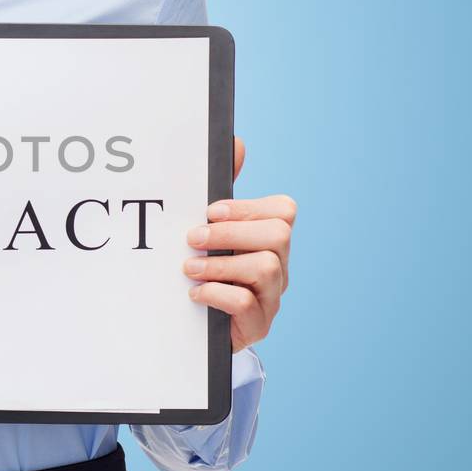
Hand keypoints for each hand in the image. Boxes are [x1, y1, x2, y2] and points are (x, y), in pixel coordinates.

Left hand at [182, 134, 295, 354]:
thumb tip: (236, 143)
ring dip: (220, 265)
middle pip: (278, 235)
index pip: (283, 211)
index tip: (210, 211)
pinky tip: (195, 293)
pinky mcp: (258, 324)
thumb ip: (224, 194)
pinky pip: (248, 302)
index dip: (247, 208)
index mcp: (270, 239)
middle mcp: (279, 266)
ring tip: (189, 268)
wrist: (198, 327)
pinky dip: (217, 293)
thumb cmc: (208, 271)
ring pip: (266, 268)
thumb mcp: (213, 232)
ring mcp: (272, 297)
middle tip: (193, 239)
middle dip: (231, 233)